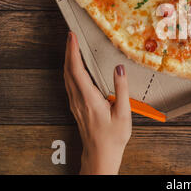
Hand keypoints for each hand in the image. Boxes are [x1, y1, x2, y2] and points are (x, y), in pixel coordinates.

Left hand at [64, 32, 131, 174]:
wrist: (100, 155)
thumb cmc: (113, 137)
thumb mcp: (123, 113)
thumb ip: (121, 89)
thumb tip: (119, 68)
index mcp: (89, 98)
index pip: (77, 70)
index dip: (73, 51)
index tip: (72, 37)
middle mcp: (78, 99)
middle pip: (68, 71)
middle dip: (68, 51)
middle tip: (71, 36)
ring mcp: (75, 104)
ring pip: (66, 77)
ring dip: (68, 60)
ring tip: (72, 47)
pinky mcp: (76, 107)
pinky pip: (69, 84)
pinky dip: (70, 70)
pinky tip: (74, 68)